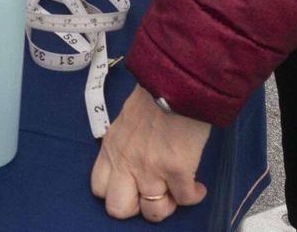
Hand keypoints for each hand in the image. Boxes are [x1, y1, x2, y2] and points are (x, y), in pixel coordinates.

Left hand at [90, 86, 210, 221]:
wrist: (177, 84)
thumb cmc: (154, 98)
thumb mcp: (126, 122)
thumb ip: (125, 145)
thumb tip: (136, 162)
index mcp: (111, 148)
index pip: (99, 188)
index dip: (118, 193)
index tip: (134, 187)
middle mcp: (125, 162)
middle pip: (118, 209)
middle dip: (137, 208)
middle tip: (153, 195)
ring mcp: (150, 169)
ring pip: (153, 212)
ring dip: (168, 206)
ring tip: (177, 192)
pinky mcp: (177, 170)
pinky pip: (185, 200)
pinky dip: (193, 196)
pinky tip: (197, 187)